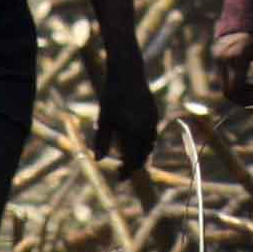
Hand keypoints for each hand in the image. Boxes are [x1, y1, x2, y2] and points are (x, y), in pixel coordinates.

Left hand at [88, 33, 158, 177]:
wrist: (128, 73)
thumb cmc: (112, 96)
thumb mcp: (104, 119)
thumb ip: (101, 141)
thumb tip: (98, 160)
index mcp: (134, 133)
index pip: (132, 161)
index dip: (126, 172)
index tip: (118, 178)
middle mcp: (146, 129)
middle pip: (143, 156)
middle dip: (134, 165)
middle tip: (121, 170)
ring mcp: (153, 121)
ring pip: (149, 145)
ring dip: (141, 154)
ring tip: (128, 157)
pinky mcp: (155, 114)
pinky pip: (152, 135)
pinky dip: (145, 143)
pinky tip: (135, 141)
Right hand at [213, 27, 252, 107]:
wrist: (244, 13)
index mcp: (237, 57)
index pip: (236, 89)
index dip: (248, 100)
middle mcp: (224, 59)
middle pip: (228, 91)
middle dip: (244, 99)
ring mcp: (218, 58)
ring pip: (224, 85)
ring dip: (240, 91)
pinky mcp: (216, 57)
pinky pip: (223, 77)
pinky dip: (234, 82)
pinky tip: (247, 80)